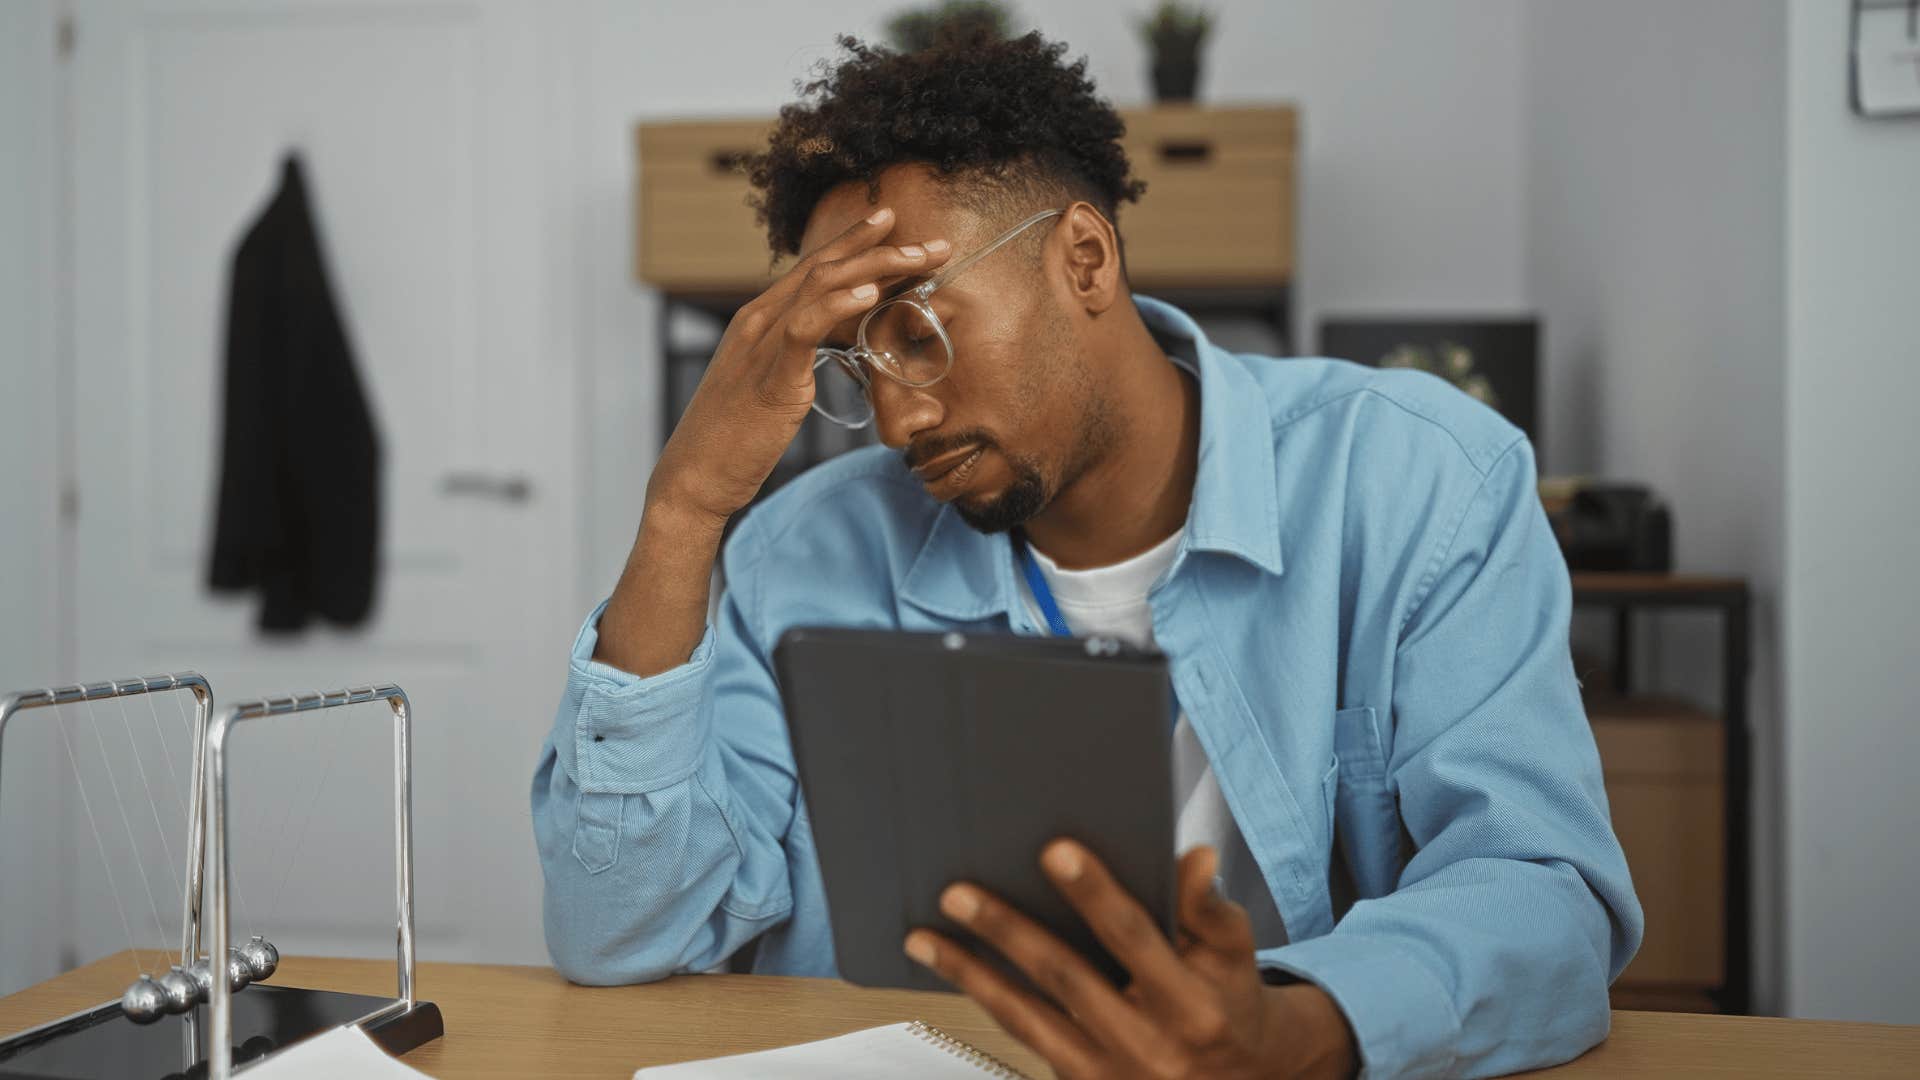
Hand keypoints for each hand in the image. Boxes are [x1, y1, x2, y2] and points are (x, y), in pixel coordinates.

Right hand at [646, 206, 951, 523]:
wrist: (694, 476)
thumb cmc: (733, 437)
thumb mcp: (768, 383)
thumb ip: (792, 357)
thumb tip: (825, 349)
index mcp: (759, 319)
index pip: (813, 267)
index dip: (855, 241)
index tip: (894, 224)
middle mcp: (758, 321)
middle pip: (825, 267)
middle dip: (882, 249)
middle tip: (934, 244)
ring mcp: (760, 346)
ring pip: (820, 287)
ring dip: (875, 268)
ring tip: (918, 258)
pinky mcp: (770, 380)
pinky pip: (803, 330)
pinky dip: (836, 307)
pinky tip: (869, 296)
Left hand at [904, 843, 1357, 1079]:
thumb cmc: (1227, 1001)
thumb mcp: (1234, 956)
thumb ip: (1210, 908)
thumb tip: (1194, 857)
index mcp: (1192, 1006)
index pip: (1135, 938)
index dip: (1095, 894)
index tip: (1055, 851)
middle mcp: (1148, 1047)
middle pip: (1065, 978)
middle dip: (1007, 932)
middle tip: (957, 893)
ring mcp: (1108, 1074)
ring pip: (1026, 1018)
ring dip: (970, 974)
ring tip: (924, 937)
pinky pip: (1023, 1038)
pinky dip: (984, 1001)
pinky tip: (952, 967)